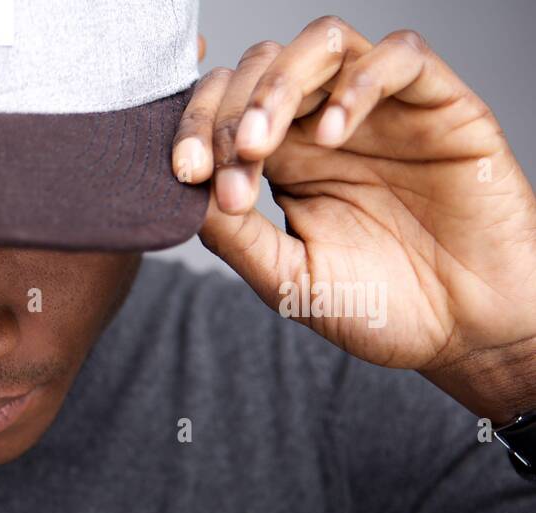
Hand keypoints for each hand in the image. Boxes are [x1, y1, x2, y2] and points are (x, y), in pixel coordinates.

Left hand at [172, 16, 535, 421]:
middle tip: (226, 159)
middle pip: (262, 66)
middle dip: (229, 108)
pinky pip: (400, 56)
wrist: (465, 331)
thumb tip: (184, 194)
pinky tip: (332, 134)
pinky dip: (358, 83)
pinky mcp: (439, 104)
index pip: (225, 110)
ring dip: (279, 84)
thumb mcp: (288, 279)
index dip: (197, 130)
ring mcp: (381, 110)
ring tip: (261, 140)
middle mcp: (325, 125)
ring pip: (322, 45)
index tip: (184, 173)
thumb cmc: (377, 306)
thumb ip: (236, 237)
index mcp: (282, 161)